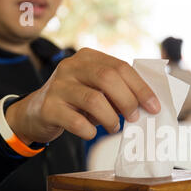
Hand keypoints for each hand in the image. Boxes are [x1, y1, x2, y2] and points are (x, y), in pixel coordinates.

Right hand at [5, 48, 159, 144]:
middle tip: (134, 118)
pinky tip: (91, 132)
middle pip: (108, 78)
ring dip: (111, 118)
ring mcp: (58, 86)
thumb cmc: (75, 102)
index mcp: (88, 58)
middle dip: (128, 101)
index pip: (121, 67)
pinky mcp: (48, 108)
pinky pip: (76, 121)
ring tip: (113, 127)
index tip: (154, 107)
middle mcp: (71, 67)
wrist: (35, 113)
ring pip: (94, 100)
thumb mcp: (96, 90)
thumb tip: (147, 105)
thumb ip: (118, 91)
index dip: (141, 88)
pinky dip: (89, 131)